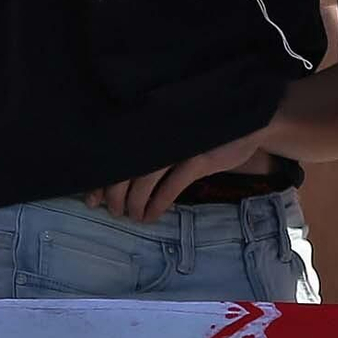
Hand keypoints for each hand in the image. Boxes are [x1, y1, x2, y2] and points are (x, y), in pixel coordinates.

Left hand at [88, 131, 266, 224]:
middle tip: (114, 211)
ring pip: (145, 177)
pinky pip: (172, 185)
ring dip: (135, 202)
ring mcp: (178, 143)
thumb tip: (114, 179)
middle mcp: (158, 130)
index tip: (92, 199)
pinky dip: (158, 203)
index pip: (116, 152)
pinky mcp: (198, 157)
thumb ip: (147, 148)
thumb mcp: (172, 134)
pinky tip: (151, 215)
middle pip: (125, 165)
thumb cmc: (200, 128)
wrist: (245, 121)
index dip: (101, 178)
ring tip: (133, 216)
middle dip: (115, 194)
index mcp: (148, 123)